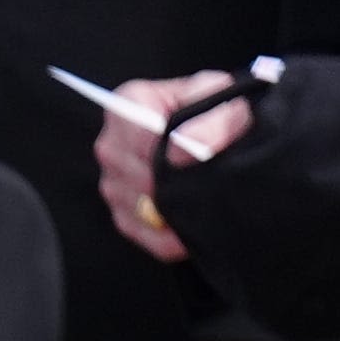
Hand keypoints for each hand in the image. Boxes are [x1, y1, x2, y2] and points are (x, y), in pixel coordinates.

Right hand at [90, 71, 240, 261]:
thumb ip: (213, 122)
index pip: (139, 136)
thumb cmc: (221, 112)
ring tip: (206, 197)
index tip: (201, 158)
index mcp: (130, 104)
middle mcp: (111, 143)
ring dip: (175, 209)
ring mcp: (112, 182)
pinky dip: (170, 237)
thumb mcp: (228, 103)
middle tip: (212, 181)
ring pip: (140, 206)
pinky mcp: (121, 213)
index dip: (171, 152)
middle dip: (177, 182)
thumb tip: (184, 150)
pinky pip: (142, 234)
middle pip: (138, 175)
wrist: (222, 132)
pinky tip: (192, 226)